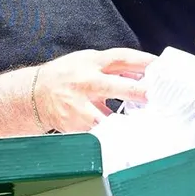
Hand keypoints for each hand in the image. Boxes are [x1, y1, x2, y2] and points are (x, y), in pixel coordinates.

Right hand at [33, 48, 154, 132]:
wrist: (34, 94)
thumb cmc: (67, 76)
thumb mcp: (88, 62)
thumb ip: (112, 67)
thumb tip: (142, 74)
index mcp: (91, 63)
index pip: (121, 58)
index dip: (142, 61)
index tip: (160, 67)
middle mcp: (85, 82)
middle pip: (115, 86)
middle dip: (138, 92)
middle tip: (157, 97)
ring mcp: (78, 105)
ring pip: (106, 116)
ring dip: (126, 122)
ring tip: (145, 125)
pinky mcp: (75, 124)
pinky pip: (98, 132)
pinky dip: (112, 135)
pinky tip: (125, 137)